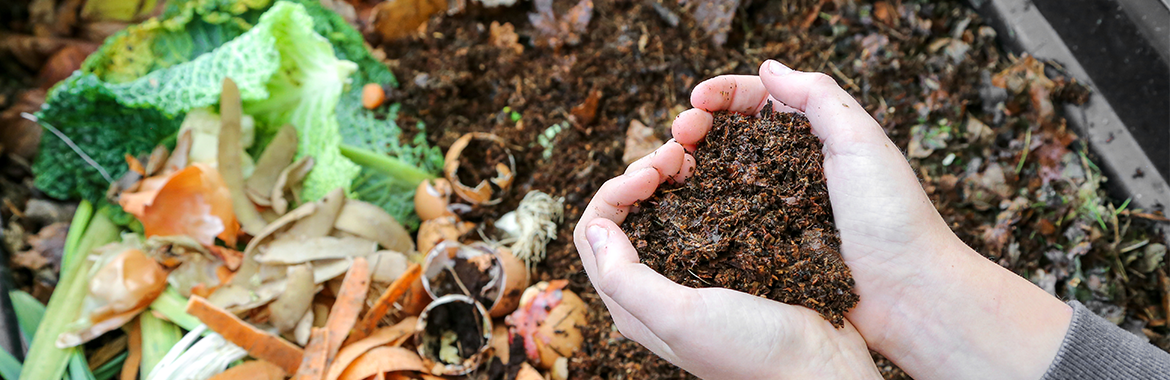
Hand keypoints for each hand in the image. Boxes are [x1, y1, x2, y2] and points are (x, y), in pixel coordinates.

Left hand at [572, 102, 879, 377]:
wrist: (822, 369)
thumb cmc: (750, 352)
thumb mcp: (680, 318)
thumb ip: (626, 279)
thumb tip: (597, 227)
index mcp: (632, 304)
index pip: (594, 234)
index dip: (614, 192)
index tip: (652, 172)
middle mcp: (656, 286)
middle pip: (626, 215)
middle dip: (642, 174)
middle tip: (678, 153)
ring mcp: (694, 272)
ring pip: (663, 209)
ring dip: (671, 175)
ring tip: (696, 154)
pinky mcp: (730, 261)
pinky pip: (704, 213)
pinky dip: (704, 186)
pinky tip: (722, 171)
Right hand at [673, 61, 1071, 379]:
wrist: (908, 295)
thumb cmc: (893, 217)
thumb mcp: (862, 141)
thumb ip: (819, 97)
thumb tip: (769, 67)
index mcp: (816, 138)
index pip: (759, 102)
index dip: (723, 95)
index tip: (696, 100)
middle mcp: (791, 170)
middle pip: (731, 137)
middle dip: (698, 126)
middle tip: (678, 134)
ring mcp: (776, 210)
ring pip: (721, 176)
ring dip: (691, 165)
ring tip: (670, 166)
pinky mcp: (767, 248)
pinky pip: (725, 222)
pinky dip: (698, 208)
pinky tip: (679, 205)